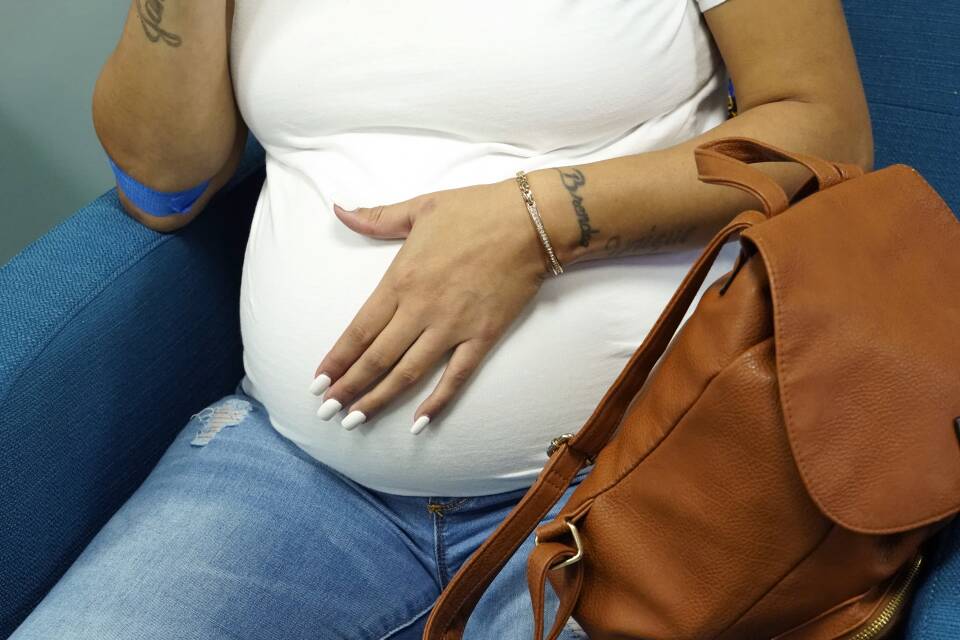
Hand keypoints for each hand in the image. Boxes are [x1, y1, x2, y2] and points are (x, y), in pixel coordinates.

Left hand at [310, 178, 550, 433]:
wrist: (531, 221)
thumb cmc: (475, 209)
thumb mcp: (419, 207)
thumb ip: (376, 217)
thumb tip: (339, 210)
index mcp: (401, 280)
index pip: (359, 330)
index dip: (337, 360)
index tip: (318, 382)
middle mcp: (421, 310)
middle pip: (377, 359)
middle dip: (348, 388)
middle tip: (326, 411)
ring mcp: (453, 327)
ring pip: (408, 373)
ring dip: (379, 399)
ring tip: (356, 421)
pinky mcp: (483, 336)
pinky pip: (456, 377)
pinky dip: (437, 401)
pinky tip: (419, 422)